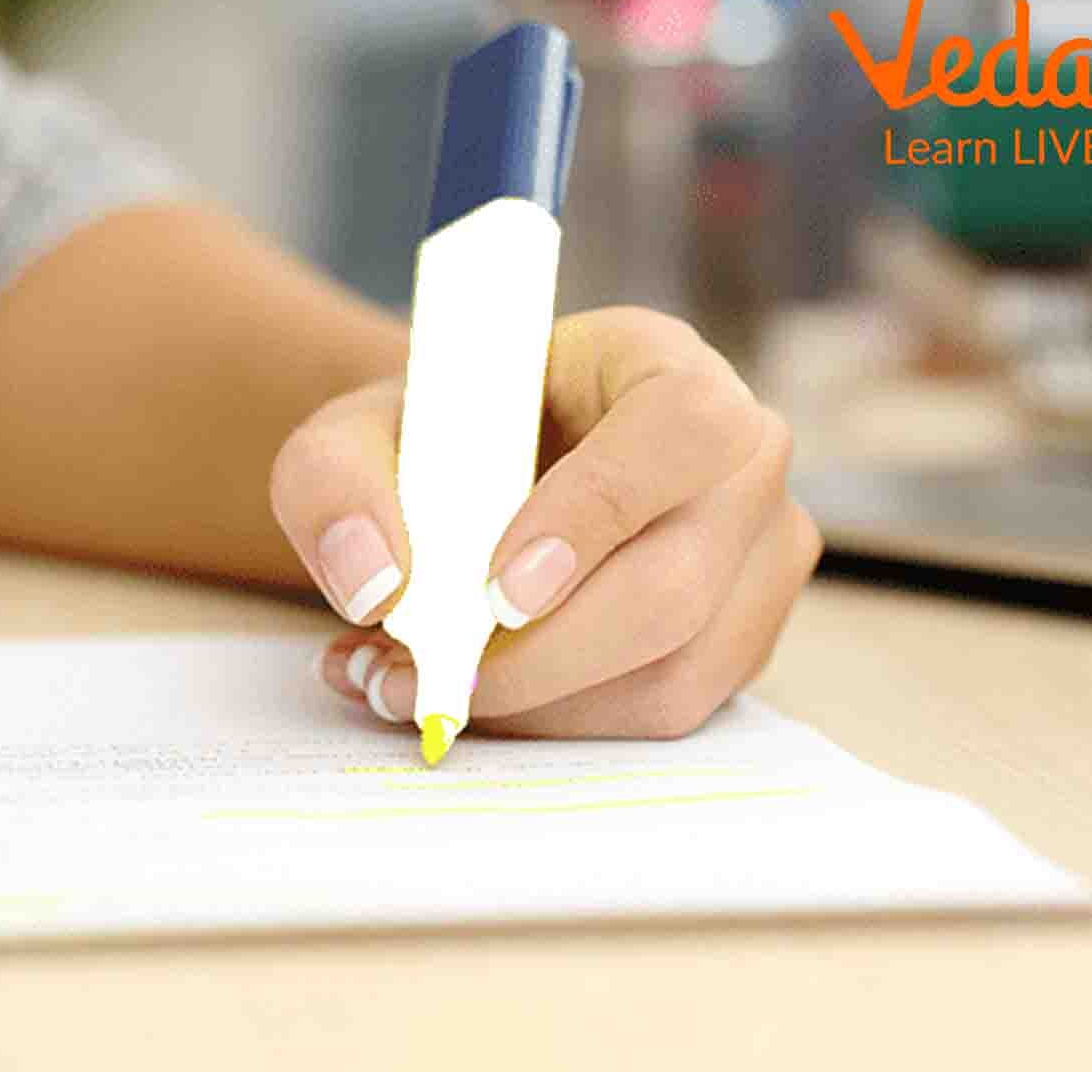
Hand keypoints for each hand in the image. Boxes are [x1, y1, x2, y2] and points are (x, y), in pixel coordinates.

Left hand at [271, 308, 819, 738]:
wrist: (478, 481)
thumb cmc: (435, 445)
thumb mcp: (351, 434)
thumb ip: (334, 484)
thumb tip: (375, 586)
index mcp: (665, 367)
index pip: (679, 430)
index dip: (596, 514)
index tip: (496, 590)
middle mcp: (741, 459)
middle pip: (675, 586)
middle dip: (536, 658)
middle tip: (417, 675)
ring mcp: (757, 556)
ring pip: (673, 672)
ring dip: (534, 706)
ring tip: (411, 686)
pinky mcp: (740, 639)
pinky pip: (664, 712)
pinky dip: (558, 724)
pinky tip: (474, 697)